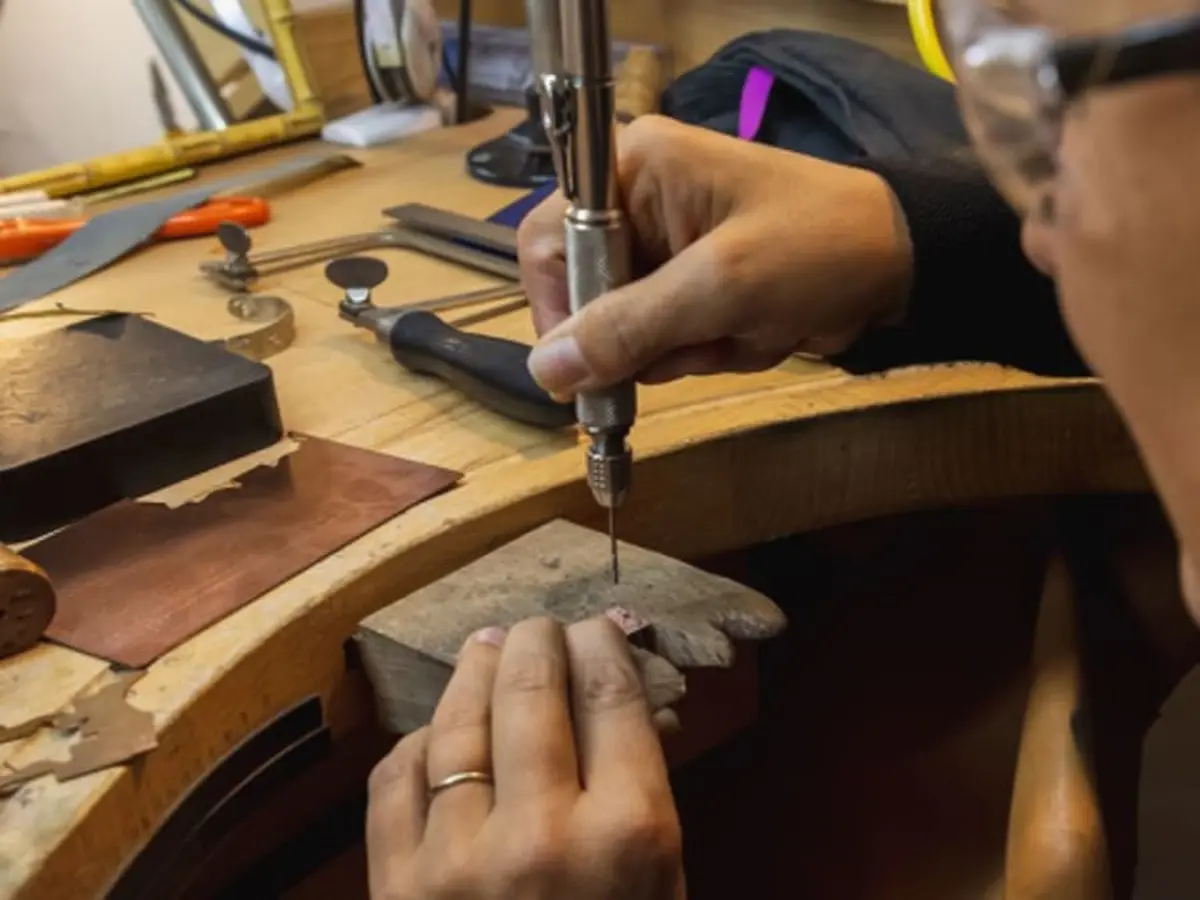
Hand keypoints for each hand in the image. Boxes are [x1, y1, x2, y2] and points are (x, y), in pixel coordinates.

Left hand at [366, 617, 685, 899]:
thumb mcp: (661, 892)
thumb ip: (643, 801)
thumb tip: (626, 708)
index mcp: (628, 838)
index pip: (610, 698)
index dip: (601, 647)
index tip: (595, 630)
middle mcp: (542, 836)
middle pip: (533, 693)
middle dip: (537, 643)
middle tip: (540, 628)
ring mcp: (457, 863)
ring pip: (458, 726)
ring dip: (475, 672)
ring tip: (487, 647)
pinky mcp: (394, 891)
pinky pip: (395, 784)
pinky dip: (417, 747)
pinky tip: (436, 734)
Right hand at [519, 115, 912, 395]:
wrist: (904, 265)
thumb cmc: (818, 249)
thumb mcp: (720, 287)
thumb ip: (628, 326)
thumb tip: (545, 370)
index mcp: (633, 170)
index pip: (546, 240)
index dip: (558, 308)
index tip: (590, 364)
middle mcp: (638, 202)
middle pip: (587, 295)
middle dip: (645, 336)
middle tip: (699, 342)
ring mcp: (668, 248)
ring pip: (628, 330)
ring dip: (685, 349)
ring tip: (743, 329)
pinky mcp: (695, 285)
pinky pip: (668, 341)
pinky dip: (708, 351)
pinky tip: (755, 332)